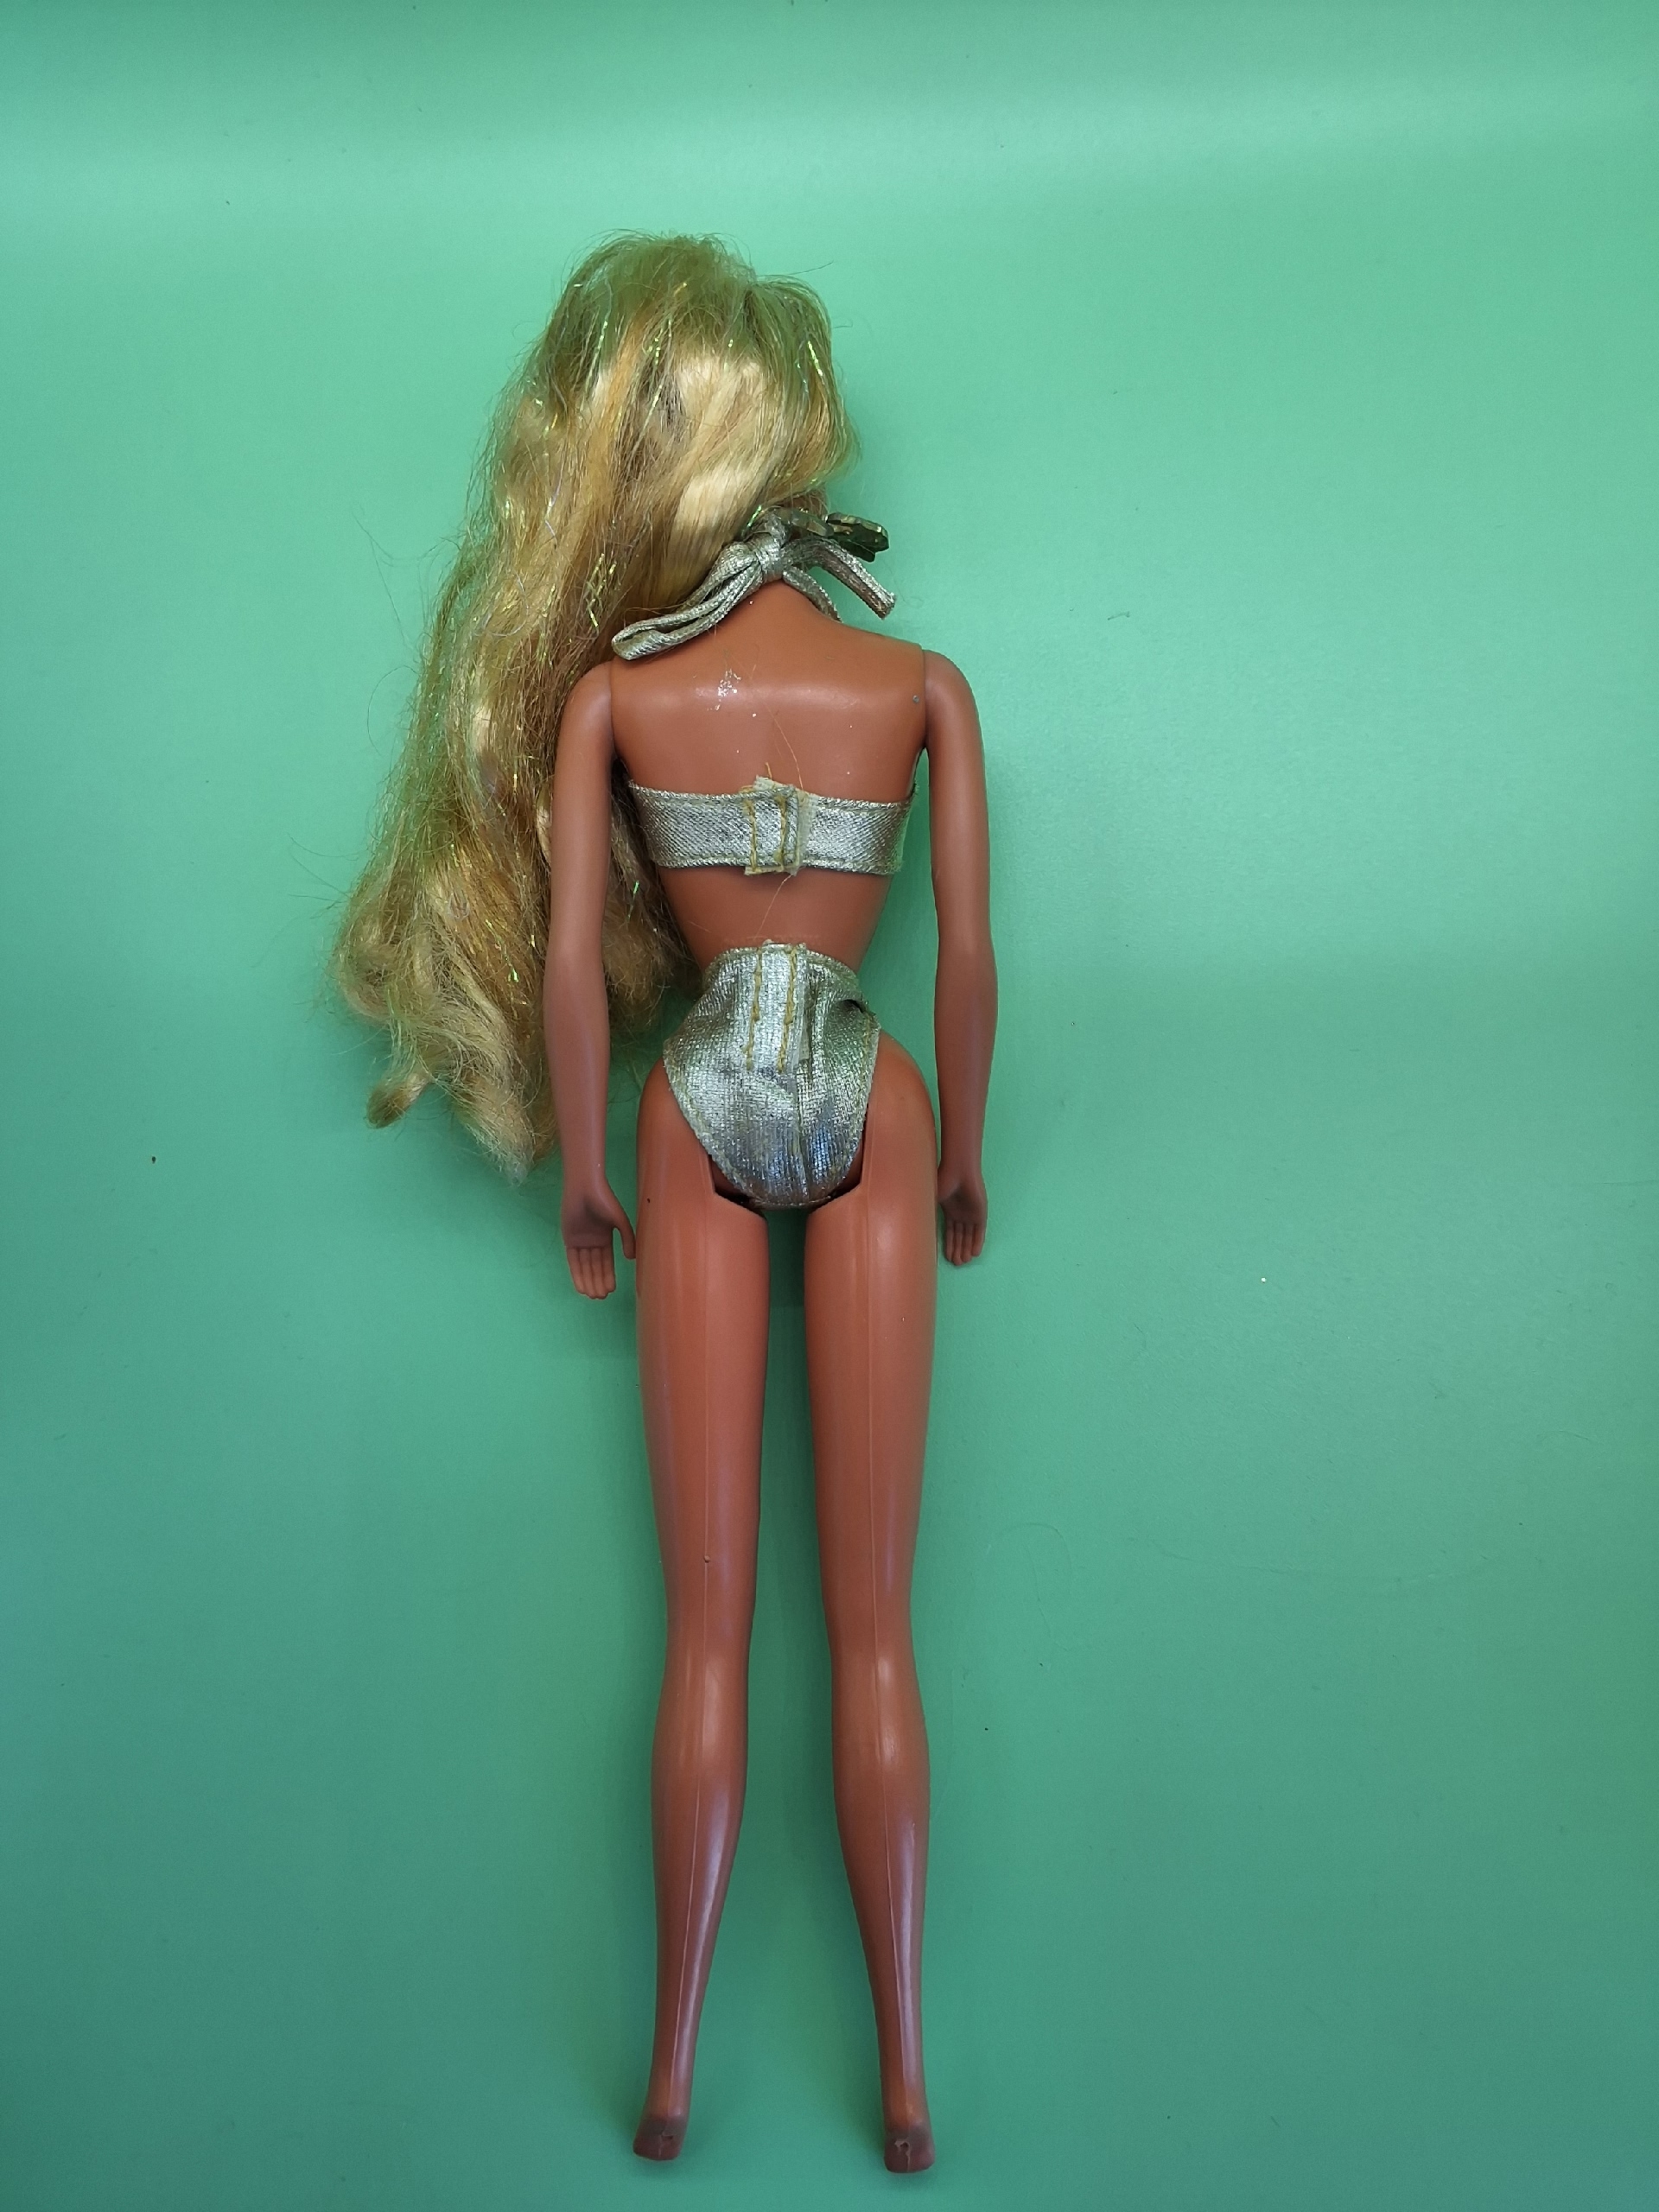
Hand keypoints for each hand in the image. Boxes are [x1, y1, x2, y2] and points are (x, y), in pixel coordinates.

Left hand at [561, 1180, 635, 1299]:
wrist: (585, 1188)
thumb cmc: (604, 1201)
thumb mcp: (620, 1220)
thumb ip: (628, 1238)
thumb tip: (631, 1259)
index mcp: (605, 1237)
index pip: (606, 1261)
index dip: (608, 1276)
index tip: (611, 1290)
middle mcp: (592, 1242)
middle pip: (595, 1266)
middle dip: (598, 1282)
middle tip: (601, 1298)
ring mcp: (580, 1241)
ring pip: (584, 1266)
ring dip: (588, 1281)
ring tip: (593, 1296)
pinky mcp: (568, 1239)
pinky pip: (573, 1261)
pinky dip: (576, 1274)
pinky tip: (581, 1287)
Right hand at [937, 1160, 987, 1266]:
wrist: (958, 1171)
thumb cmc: (942, 1182)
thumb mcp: (930, 1201)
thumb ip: (927, 1217)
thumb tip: (915, 1232)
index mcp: (949, 1210)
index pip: (949, 1232)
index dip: (949, 1245)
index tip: (947, 1258)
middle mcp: (960, 1213)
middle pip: (960, 1236)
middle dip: (958, 1250)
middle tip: (957, 1264)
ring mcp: (971, 1213)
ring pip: (969, 1236)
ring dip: (966, 1249)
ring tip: (964, 1262)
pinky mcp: (981, 1213)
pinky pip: (980, 1231)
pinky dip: (977, 1242)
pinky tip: (975, 1254)